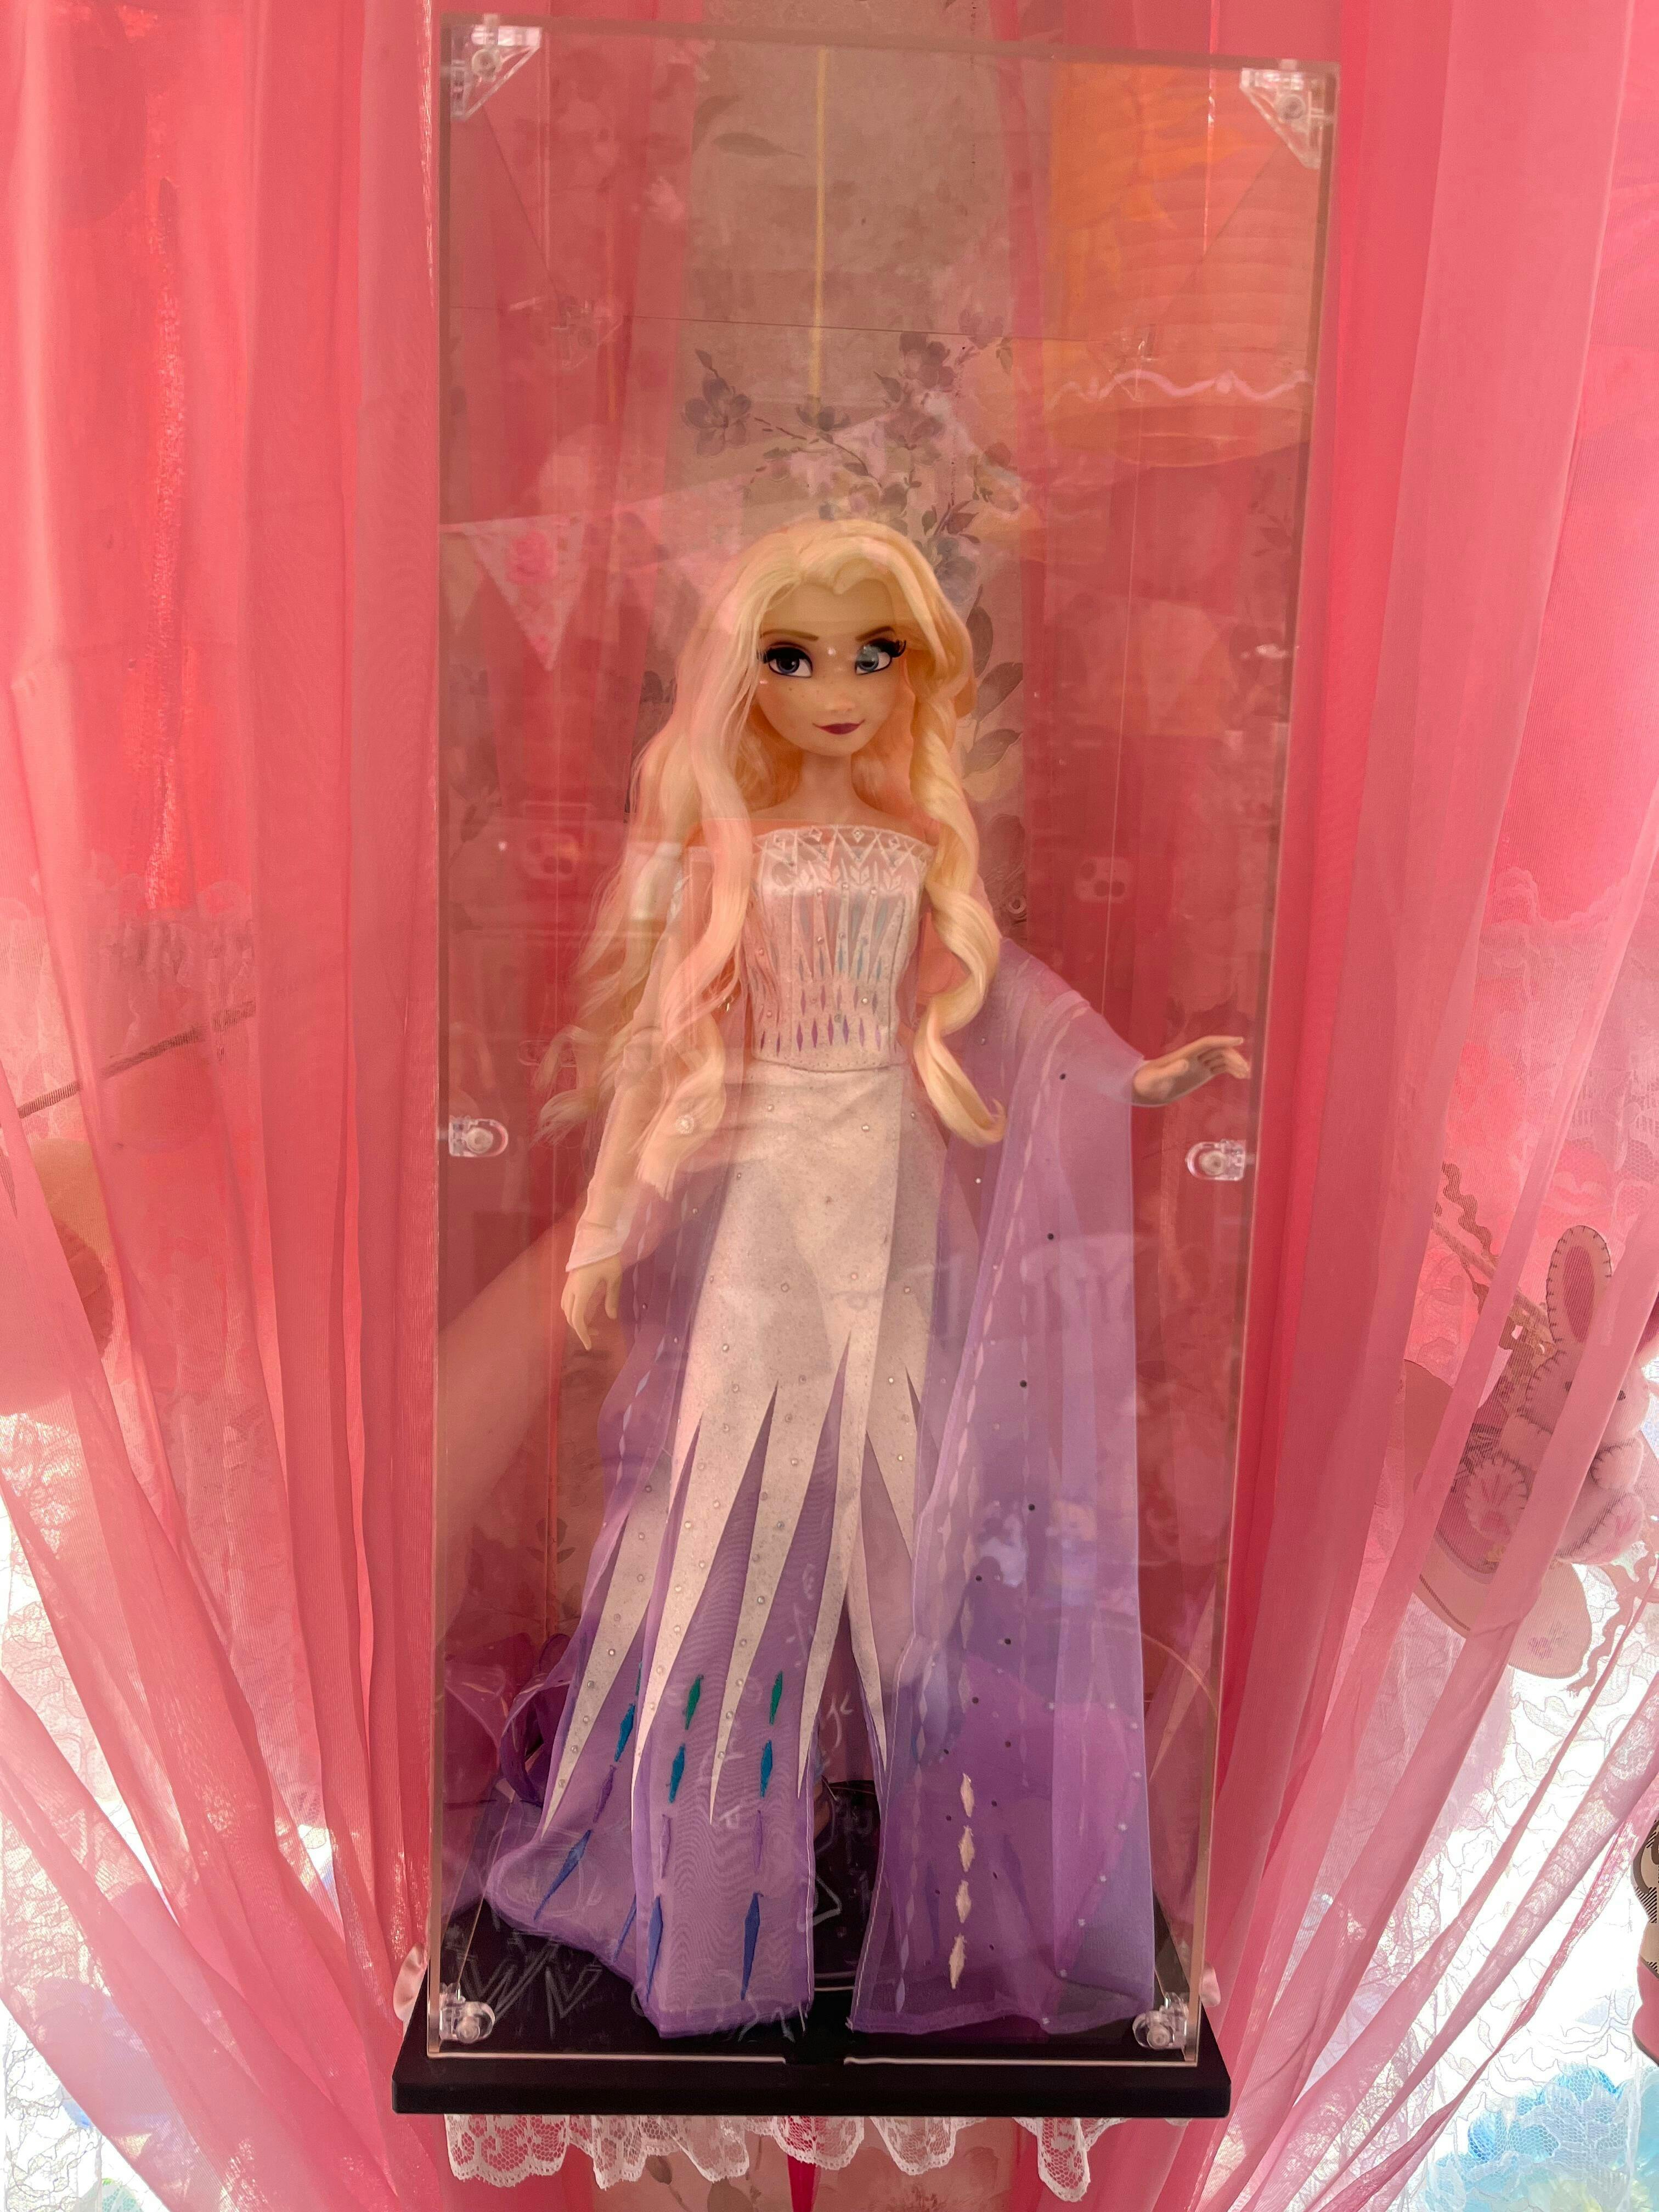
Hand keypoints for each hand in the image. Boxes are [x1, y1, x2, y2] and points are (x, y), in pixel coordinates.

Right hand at [561, 1255, 621, 1348]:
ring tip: (589, 1324)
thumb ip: (612, 1298)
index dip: (582, 1334)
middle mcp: (571, 1289)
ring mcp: (568, 1283)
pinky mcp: (570, 1279)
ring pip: (566, 1308)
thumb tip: (611, 1317)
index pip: (577, 1319)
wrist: (595, 1236)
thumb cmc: (607, 1256)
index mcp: (581, 1291)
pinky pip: (566, 1299)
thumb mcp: (614, 1278)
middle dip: (580, 1329)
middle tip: (595, 1335)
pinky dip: (572, 1309)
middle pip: (570, 1316)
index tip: (589, 1345)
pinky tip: (583, 1309)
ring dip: (575, 1319)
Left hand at [1131, 1035, 1249, 1105]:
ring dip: (1235, 1063)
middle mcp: (1194, 1057)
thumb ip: (1170, 1071)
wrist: (1142, 1089)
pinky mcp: (1200, 1075)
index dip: (1223, 1040)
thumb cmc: (1145, 1082)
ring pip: (1222, 1059)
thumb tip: (1186, 1063)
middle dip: (1234, 1057)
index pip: (1208, 1043)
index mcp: (1185, 1054)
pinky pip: (1219, 1069)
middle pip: (1219, 1051)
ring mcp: (1198, 1066)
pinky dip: (1231, 1070)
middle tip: (1246, 1070)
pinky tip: (1241, 1076)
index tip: (1240, 1039)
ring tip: (1247, 1074)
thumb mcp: (1156, 1078)